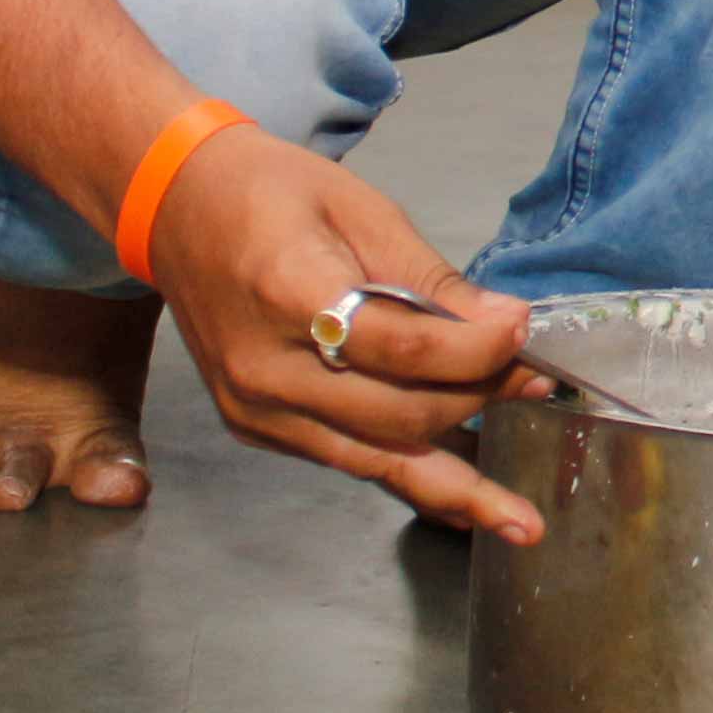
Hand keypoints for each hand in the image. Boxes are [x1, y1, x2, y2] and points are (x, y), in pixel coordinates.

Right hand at [136, 125, 539, 540]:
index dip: (476, 350)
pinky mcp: (256, 428)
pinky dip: (406, 474)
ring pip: (375, 460)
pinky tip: (459, 500)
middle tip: (535, 385)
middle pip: (397, 413)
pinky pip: (347, 459)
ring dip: (455, 486)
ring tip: (518, 518)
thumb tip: (504, 326)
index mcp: (289, 294)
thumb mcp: (363, 210)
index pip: (403, 347)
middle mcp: (265, 368)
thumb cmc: (271, 194)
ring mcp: (255, 408)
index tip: (524, 333)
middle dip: (478, 402)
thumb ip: (432, 278)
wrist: (177, 207)